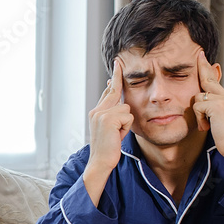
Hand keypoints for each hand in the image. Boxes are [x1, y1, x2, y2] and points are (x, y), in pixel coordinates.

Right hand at [83, 59, 134, 203]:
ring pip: (126, 108)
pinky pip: (127, 117)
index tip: (117, 65)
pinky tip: (117, 136)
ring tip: (117, 135)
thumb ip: (114, 116)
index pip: (108, 92)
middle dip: (118, 77)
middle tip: (118, 61)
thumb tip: (121, 103)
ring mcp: (101, 114)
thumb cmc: (108, 150)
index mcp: (96, 113)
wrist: (100, 162)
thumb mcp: (111, 130)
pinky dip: (126, 128)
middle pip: (115, 91)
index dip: (114, 79)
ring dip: (126, 123)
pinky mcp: (107, 119)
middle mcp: (97, 111)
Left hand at [191, 51, 223, 173]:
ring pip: (198, 98)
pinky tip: (207, 127)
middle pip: (208, 79)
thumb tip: (202, 98)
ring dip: (198, 114)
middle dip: (202, 67)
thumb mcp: (218, 118)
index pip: (214, 81)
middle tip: (198, 54)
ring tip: (207, 125)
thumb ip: (211, 107)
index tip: (202, 57)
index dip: (207, 69)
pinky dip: (199, 119)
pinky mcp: (217, 105)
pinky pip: (197, 107)